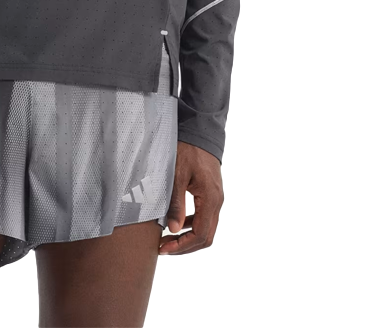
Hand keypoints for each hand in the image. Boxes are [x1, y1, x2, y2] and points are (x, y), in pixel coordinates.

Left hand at [158, 140, 223, 255]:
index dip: (182, 246)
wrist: (200, 131)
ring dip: (187, 237)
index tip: (164, 248)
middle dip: (184, 246)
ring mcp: (216, 198)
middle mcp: (217, 202)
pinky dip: (191, 225)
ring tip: (167, 239)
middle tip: (163, 248)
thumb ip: (175, 203)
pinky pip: (204, 217)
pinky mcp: (211, 194)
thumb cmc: (188, 150)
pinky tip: (176, 223)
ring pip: (206, 229)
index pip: (201, 235)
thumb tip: (172, 229)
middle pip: (205, 236)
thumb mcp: (177, 175)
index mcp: (211, 199)